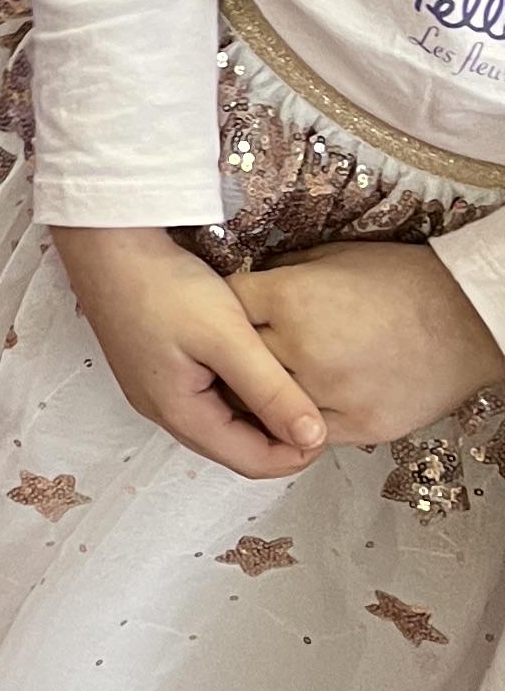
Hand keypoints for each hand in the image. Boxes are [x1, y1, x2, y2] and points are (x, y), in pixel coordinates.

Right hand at [53, 224, 323, 477]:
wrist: (104, 241)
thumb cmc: (165, 286)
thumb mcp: (228, 338)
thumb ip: (272, 391)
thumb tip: (315, 440)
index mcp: (180, 415)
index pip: (252, 463)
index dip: (298, 453)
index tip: (330, 423)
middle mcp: (162, 411)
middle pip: (234, 447)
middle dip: (278, 436)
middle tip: (314, 402)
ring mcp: (153, 389)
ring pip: (220, 422)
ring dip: (257, 412)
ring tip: (288, 381)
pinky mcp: (152, 365)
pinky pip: (203, 398)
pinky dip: (234, 392)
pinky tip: (250, 362)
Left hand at [233, 243, 504, 448]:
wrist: (468, 317)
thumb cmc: (403, 280)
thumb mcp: (331, 257)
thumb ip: (282, 276)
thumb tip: (248, 290)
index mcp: (289, 299)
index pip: (227, 309)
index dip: (223, 311)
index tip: (224, 316)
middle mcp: (302, 349)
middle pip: (236, 363)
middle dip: (231, 358)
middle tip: (229, 358)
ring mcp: (330, 392)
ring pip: (264, 407)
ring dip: (258, 398)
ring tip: (261, 387)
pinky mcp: (359, 426)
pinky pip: (307, 433)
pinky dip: (297, 423)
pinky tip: (298, 409)